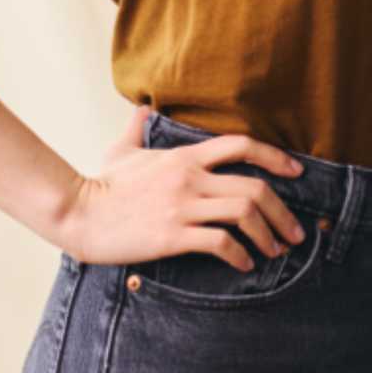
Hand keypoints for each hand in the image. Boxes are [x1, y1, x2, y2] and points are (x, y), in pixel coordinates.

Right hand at [50, 107, 306, 271]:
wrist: (74, 213)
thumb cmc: (100, 184)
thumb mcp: (122, 150)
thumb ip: (137, 128)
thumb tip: (140, 108)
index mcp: (185, 156)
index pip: (242, 145)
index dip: (276, 157)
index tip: (297, 173)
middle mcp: (190, 178)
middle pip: (255, 188)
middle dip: (283, 212)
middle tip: (294, 232)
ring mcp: (182, 206)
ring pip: (244, 214)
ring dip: (268, 235)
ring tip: (275, 251)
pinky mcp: (171, 235)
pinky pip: (220, 243)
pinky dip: (240, 255)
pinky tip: (245, 264)